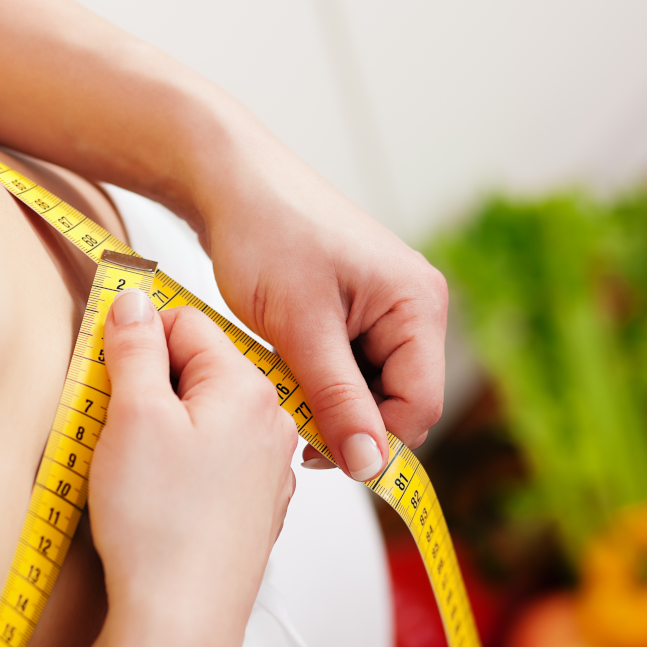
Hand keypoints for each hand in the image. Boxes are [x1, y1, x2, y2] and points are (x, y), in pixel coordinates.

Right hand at [71, 290, 296, 646]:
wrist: (182, 621)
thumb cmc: (162, 527)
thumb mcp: (133, 416)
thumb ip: (135, 347)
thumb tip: (135, 301)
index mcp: (247, 389)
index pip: (185, 321)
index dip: (137, 338)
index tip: (107, 362)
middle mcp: (271, 423)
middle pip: (197, 368)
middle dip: (149, 383)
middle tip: (114, 421)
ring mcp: (267, 467)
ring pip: (204, 414)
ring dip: (164, 423)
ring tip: (133, 463)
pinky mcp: (253, 505)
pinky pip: (213, 457)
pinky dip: (182, 461)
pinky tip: (158, 493)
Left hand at [196, 127, 447, 481]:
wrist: (226, 180)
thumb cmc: (264, 233)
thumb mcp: (300, 326)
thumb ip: (337, 398)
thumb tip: (371, 466)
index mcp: (418, 303)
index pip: (420, 405)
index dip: (374, 441)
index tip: (316, 453)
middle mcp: (413, 305)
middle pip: (397, 399)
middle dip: (347, 419)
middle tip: (289, 420)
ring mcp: (384, 305)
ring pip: (368, 386)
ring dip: (327, 399)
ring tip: (279, 386)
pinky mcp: (354, 306)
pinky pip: (348, 363)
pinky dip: (316, 377)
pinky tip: (281, 369)